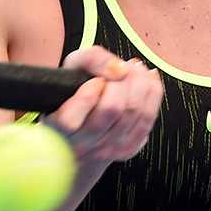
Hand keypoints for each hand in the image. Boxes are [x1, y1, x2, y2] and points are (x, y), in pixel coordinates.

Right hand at [42, 46, 162, 162]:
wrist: (84, 126)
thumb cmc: (76, 90)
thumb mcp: (73, 67)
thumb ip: (91, 59)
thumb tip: (117, 68)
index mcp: (57, 127)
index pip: (69, 120)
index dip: (86, 95)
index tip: (95, 81)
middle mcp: (80, 145)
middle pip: (111, 109)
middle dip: (121, 80)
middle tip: (121, 67)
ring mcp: (105, 151)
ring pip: (132, 113)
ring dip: (139, 82)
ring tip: (133, 69)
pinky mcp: (127, 150)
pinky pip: (147, 120)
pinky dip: (153, 94)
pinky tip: (148, 80)